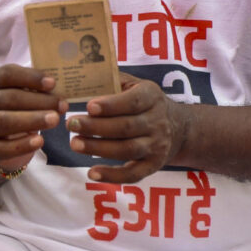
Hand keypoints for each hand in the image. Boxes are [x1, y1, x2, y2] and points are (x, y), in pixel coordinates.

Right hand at [0, 65, 67, 172]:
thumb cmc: (13, 111)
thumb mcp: (21, 96)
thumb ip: (35, 89)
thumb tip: (57, 86)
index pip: (7, 74)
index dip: (30, 77)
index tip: (53, 83)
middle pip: (8, 98)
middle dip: (38, 101)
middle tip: (62, 105)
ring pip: (3, 121)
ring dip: (31, 120)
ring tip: (55, 120)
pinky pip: (2, 148)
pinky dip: (22, 145)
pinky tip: (39, 141)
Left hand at [67, 74, 188, 182]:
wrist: (180, 128)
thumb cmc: (145, 102)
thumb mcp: (136, 85)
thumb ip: (114, 80)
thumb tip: (83, 74)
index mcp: (152, 96)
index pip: (133, 101)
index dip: (111, 105)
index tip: (89, 106)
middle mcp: (157, 121)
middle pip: (126, 127)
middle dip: (96, 127)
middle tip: (71, 124)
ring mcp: (157, 145)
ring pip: (127, 149)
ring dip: (99, 149)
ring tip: (75, 144)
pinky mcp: (154, 165)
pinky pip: (133, 174)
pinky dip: (112, 176)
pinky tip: (92, 173)